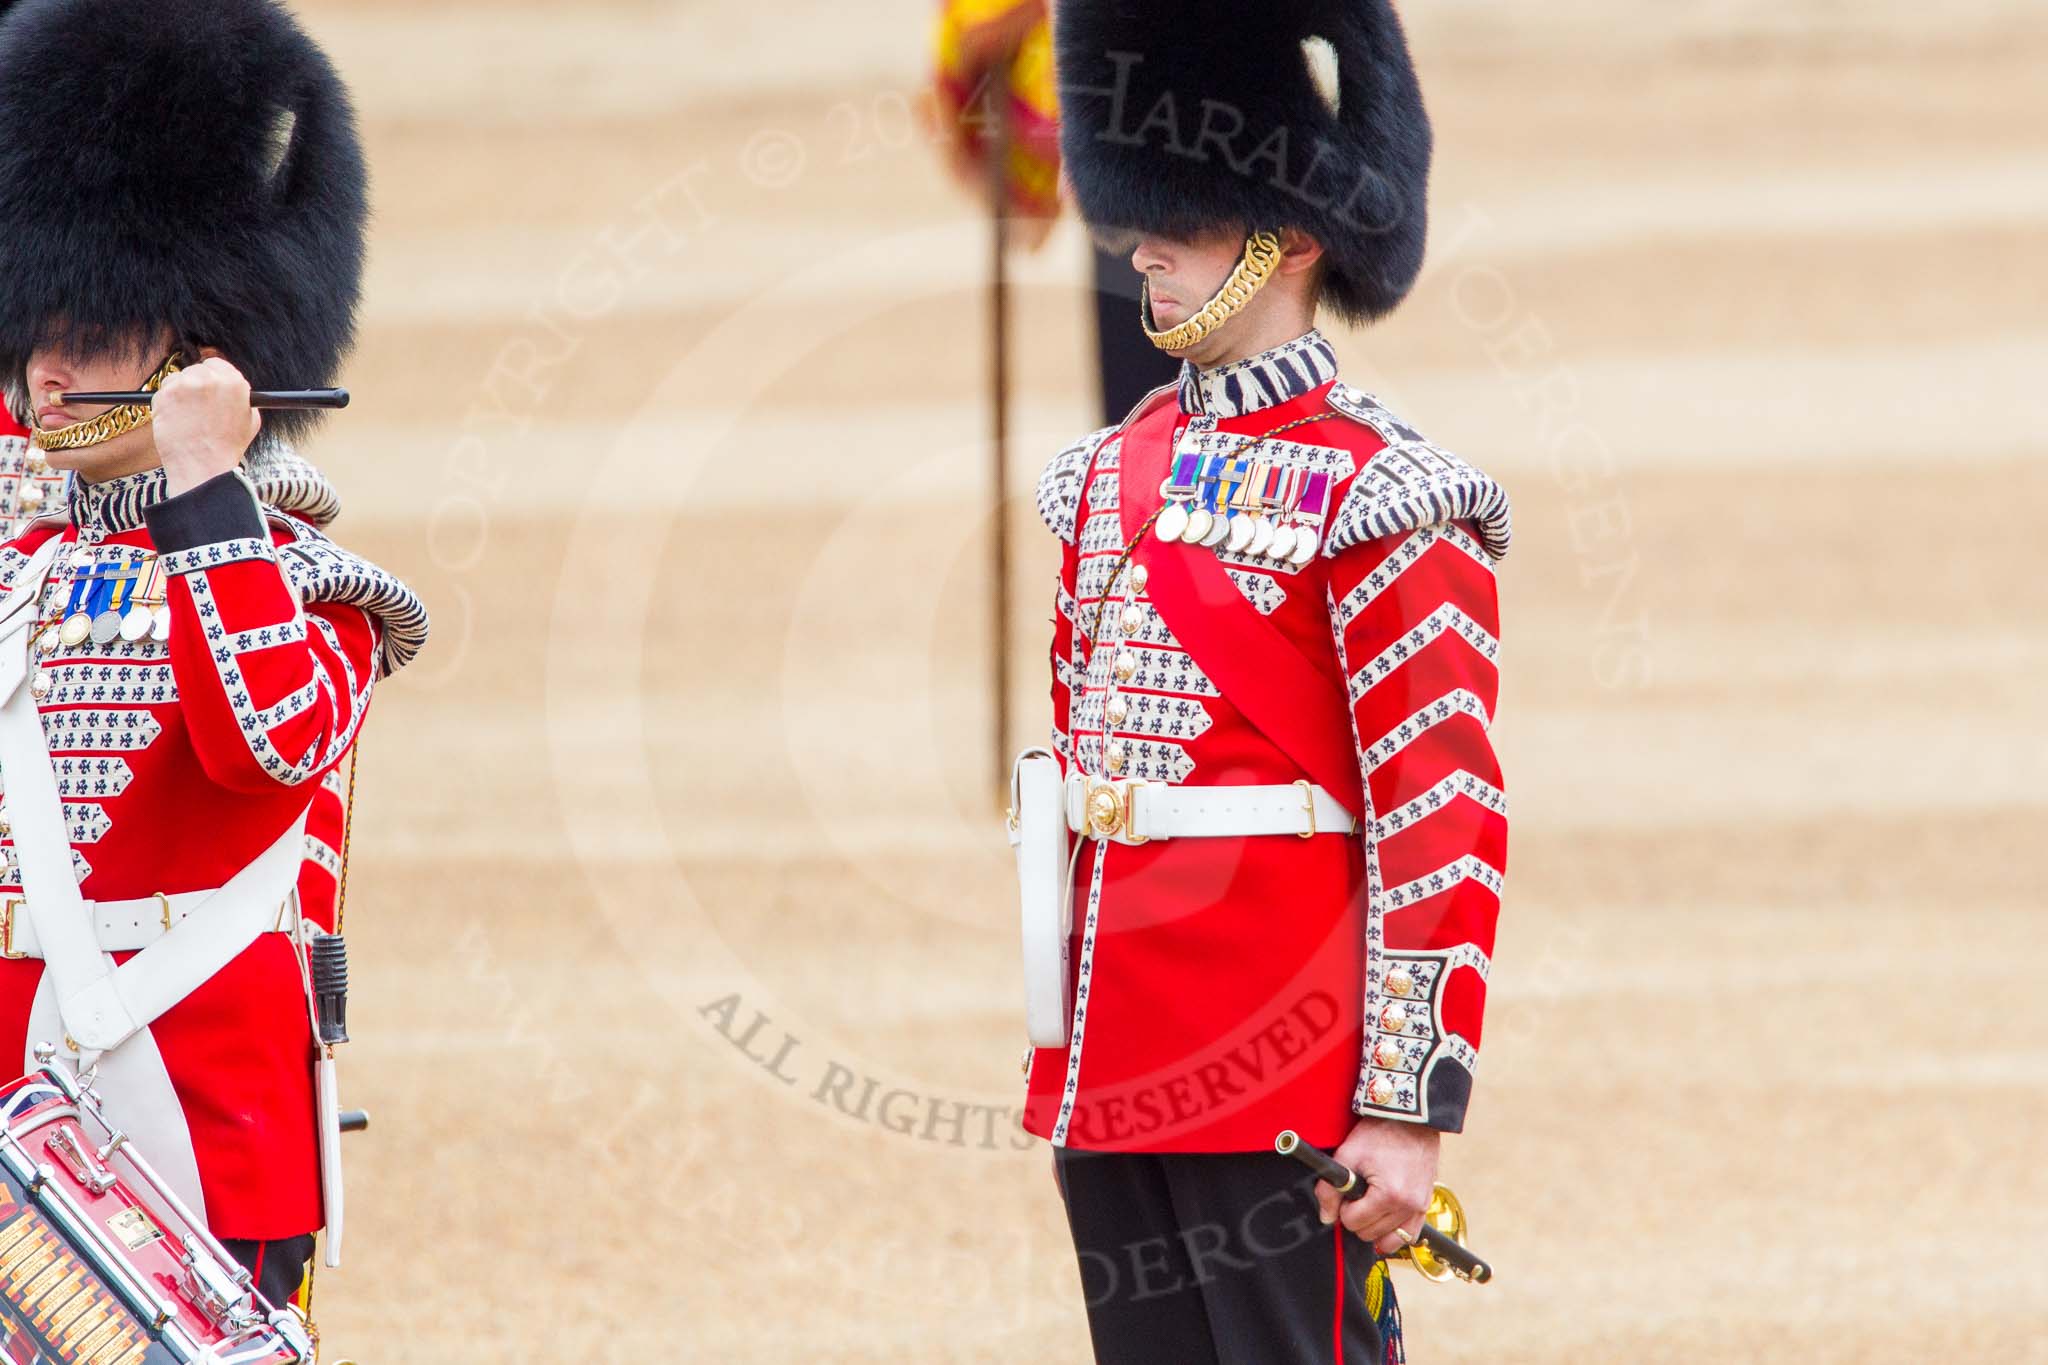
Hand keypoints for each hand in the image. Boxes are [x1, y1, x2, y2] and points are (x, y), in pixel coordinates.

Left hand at [152, 349, 260, 494]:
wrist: (203, 466)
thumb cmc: (227, 448)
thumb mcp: (251, 420)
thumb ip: (242, 398)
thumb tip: (232, 389)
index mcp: (234, 383)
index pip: (217, 363)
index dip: (212, 376)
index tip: (208, 386)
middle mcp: (210, 379)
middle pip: (196, 369)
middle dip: (195, 384)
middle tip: (196, 405)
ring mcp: (184, 385)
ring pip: (176, 379)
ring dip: (179, 392)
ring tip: (187, 416)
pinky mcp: (164, 395)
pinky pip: (162, 392)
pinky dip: (166, 404)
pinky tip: (176, 421)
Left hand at [1313, 1114, 1438, 1254]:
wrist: (1410, 1119)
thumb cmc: (1379, 1132)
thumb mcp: (1347, 1155)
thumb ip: (1330, 1190)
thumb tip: (1326, 1217)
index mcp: (1389, 1195)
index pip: (1353, 1222)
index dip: (1343, 1207)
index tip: (1347, 1192)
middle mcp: (1408, 1206)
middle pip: (1369, 1233)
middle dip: (1358, 1217)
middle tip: (1358, 1194)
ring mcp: (1420, 1207)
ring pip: (1388, 1240)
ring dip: (1374, 1226)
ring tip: (1371, 1204)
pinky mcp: (1426, 1205)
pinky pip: (1409, 1235)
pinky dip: (1394, 1233)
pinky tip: (1384, 1221)